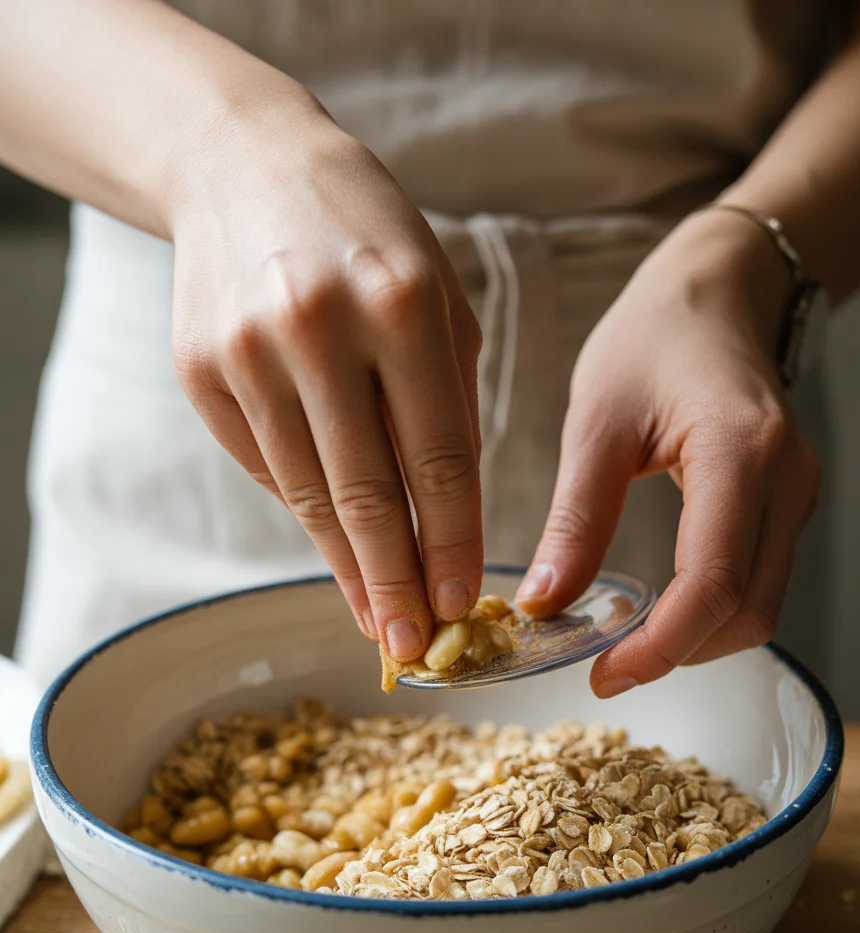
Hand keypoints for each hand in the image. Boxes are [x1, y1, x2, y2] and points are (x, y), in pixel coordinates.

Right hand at [168, 81, 482, 660]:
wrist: (245, 165)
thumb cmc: (368, 236)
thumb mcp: (439, 296)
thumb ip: (447, 401)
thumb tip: (444, 520)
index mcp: (402, 305)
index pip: (437, 458)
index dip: (452, 544)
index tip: (464, 606)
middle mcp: (318, 329)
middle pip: (366, 492)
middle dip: (396, 581)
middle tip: (414, 646)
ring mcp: (249, 352)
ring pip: (309, 493)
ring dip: (347, 565)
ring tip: (376, 615)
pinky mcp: (201, 370)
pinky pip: (265, 466)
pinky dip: (305, 510)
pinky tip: (335, 544)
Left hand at [516, 209, 820, 695]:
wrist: (714, 291)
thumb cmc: (653, 337)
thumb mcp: (596, 423)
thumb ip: (575, 519)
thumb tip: (544, 605)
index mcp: (738, 453)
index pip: (713, 583)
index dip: (660, 647)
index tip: (602, 674)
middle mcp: (785, 479)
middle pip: (749, 610)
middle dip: (678, 653)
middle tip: (606, 666)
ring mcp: (795, 490)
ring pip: (761, 603)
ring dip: (696, 637)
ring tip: (625, 641)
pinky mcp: (786, 499)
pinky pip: (759, 577)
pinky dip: (710, 609)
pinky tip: (658, 607)